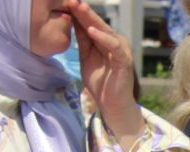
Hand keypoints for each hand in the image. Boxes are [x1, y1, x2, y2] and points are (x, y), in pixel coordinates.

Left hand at [66, 0, 142, 142]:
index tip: (65, 3)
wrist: (111, 104)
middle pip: (97, 24)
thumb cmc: (100, 82)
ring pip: (105, 31)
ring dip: (92, 19)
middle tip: (71, 0)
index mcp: (106, 40)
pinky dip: (103, 38)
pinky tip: (91, 30)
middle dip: (83, 11)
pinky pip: (114, 46)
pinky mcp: (125, 60)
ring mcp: (121, 50)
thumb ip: (82, 40)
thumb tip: (72, 20)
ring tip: (80, 8)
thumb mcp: (86, 56)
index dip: (78, 13)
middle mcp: (115, 42)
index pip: (90, 23)